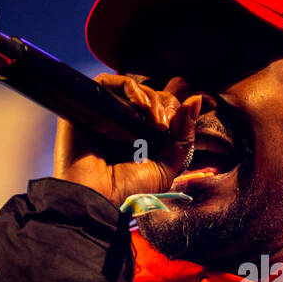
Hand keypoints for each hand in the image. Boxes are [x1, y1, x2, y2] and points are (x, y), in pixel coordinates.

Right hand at [53, 73, 202, 205]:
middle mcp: (124, 122)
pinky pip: (107, 83)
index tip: (172, 128)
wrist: (97, 199)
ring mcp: (105, 113)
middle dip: (163, 104)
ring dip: (149, 97)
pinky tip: (139, 104)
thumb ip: (183, 137)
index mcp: (143, 136)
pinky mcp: (86, 106)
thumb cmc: (129, 190)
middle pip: (150, 95)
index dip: (173, 111)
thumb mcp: (166, 167)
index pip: (163, 108)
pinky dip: (128, 87)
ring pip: (132, 87)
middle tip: (162, 125)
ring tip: (153, 119)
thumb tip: (196, 99)